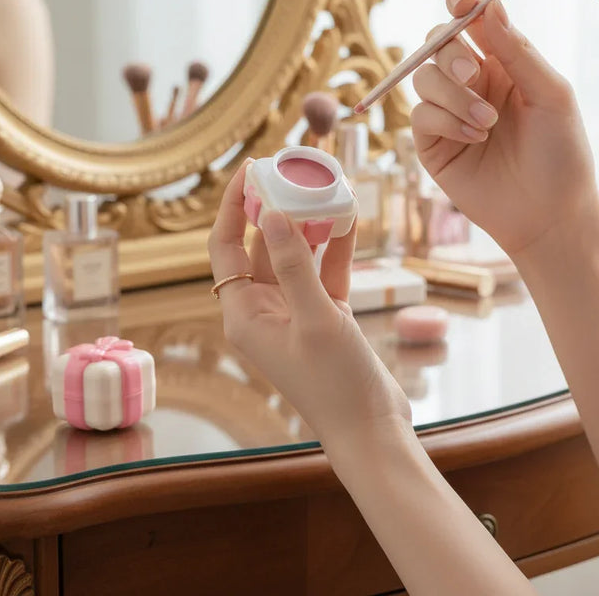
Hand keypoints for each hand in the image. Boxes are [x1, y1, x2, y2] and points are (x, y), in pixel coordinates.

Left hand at [207, 161, 411, 448]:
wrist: (372, 428)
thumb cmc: (336, 383)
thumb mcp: (316, 319)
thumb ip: (294, 266)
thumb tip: (274, 215)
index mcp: (244, 313)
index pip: (225, 246)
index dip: (234, 205)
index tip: (250, 169)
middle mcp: (262, 309)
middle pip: (260, 244)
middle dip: (276, 206)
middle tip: (294, 170)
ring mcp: (293, 310)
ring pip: (295, 254)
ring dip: (310, 223)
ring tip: (325, 187)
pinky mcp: (323, 314)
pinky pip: (323, 270)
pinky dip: (335, 246)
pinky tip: (349, 218)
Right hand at [411, 0, 598, 258]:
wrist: (548, 215)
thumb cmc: (561, 154)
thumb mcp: (551, 95)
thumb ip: (518, 51)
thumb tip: (490, 6)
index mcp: (503, 64)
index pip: (471, 22)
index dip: (461, 5)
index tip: (462, 3)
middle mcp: (471, 84)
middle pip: (437, 45)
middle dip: (450, 52)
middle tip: (471, 72)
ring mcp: (448, 113)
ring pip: (423, 78)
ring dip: (453, 95)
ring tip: (487, 122)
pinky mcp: (432, 144)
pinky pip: (420, 115)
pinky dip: (445, 121)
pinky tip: (474, 138)